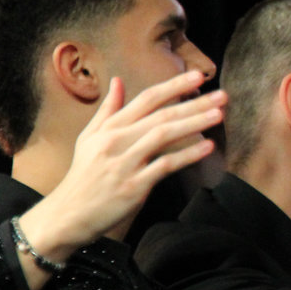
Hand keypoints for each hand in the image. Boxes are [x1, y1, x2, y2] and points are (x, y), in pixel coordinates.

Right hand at [19, 72, 223, 261]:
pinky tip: (208, 147)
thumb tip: (118, 81)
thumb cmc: (84, 174)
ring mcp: (125, 163)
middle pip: (161, 115)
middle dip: (194, 103)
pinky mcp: (133, 185)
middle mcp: (116, 141)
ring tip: (219, 115)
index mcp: (109, 128)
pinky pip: (165, 165)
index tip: (199, 76)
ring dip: (194, 123)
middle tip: (222, 95)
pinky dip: (187, 155)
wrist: (68, 213)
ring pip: (164, 135)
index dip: (174, 85)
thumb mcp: (89, 138)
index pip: (146, 99)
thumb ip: (108, 110)